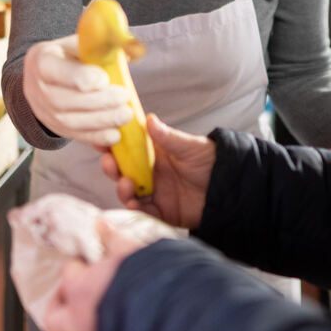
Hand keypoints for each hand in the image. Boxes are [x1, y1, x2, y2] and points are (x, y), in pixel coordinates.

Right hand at [23, 35, 132, 146]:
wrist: (44, 77)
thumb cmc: (67, 56)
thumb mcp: (79, 43)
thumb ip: (102, 46)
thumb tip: (131, 51)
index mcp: (42, 61)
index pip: (58, 71)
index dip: (82, 77)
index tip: (105, 78)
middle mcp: (38, 89)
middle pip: (66, 100)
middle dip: (99, 101)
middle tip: (124, 96)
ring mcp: (45, 112)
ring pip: (71, 122)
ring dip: (102, 120)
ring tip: (126, 114)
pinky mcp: (57, 128)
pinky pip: (76, 135)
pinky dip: (97, 136)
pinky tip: (116, 133)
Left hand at [42, 219, 144, 330]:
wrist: (179, 323)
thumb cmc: (155, 282)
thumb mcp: (135, 250)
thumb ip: (116, 239)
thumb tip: (102, 224)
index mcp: (83, 292)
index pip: (68, 275)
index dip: (77, 268)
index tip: (85, 264)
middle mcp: (82, 325)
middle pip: (54, 319)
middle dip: (62, 308)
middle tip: (75, 297)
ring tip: (95, 327)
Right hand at [101, 114, 214, 228]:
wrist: (228, 188)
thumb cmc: (210, 161)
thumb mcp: (189, 146)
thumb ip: (168, 137)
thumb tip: (148, 119)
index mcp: (154, 154)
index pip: (128, 147)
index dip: (113, 144)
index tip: (102, 139)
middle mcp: (150, 173)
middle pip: (123, 170)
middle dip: (112, 166)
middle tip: (109, 162)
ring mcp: (154, 192)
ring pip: (128, 191)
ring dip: (122, 187)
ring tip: (126, 183)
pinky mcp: (161, 212)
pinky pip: (142, 211)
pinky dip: (134, 208)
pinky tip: (134, 203)